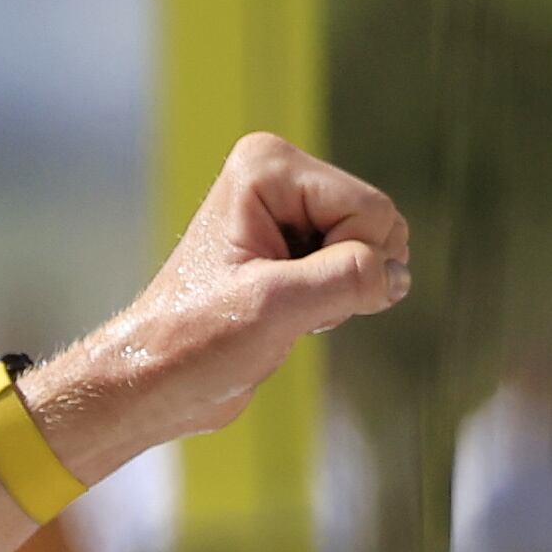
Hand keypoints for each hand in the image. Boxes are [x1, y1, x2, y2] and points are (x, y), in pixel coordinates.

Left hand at [37, 131, 411, 474]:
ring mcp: (290, 210)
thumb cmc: (192, 343)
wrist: (152, 385)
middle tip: (282, 303)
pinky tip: (287, 314)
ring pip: (373, 249)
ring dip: (340, 292)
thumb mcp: (275, 307)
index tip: (280, 289)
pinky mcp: (296, 247)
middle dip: (346, 274)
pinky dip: (336, 300)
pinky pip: (358, 268)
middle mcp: (280, 176)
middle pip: (376, 224)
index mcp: (267, 166)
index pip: (368, 211)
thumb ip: (349, 278)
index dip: (345, 262)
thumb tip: (399, 275)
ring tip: (280, 310)